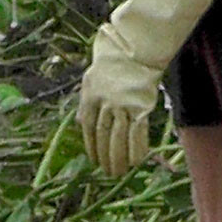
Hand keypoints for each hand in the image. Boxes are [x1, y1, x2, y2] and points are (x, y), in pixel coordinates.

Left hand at [78, 29, 161, 174]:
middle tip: (108, 173)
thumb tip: (81, 122)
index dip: (91, 147)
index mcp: (90, 97)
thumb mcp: (91, 80)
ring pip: (119, 138)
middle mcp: (104, 104)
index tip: (94, 161)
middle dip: (105, 157)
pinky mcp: (140, 106)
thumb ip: (86, 102)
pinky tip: (137, 160)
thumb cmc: (113, 62)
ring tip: (121, 172)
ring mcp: (122, 105)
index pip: (89, 128)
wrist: (134, 48)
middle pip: (104, 136)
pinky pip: (138, 132)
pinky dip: (137, 148)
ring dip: (119, 158)